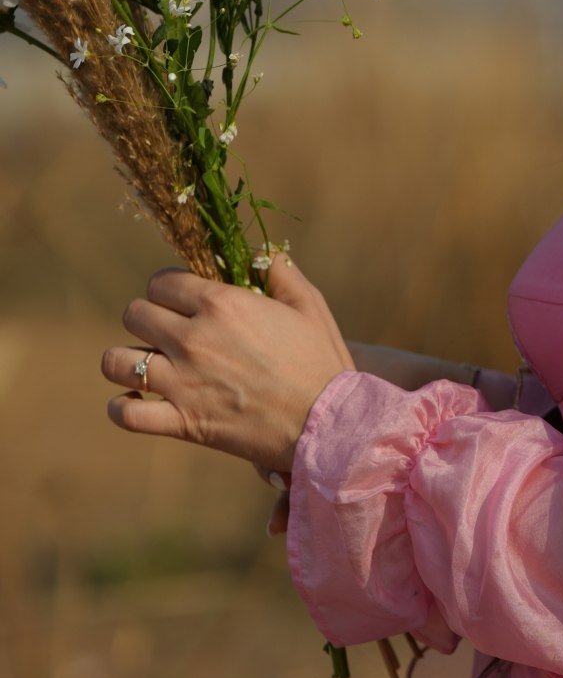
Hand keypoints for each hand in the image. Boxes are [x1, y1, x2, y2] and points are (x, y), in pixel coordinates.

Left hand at [102, 255, 352, 471]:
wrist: (331, 425)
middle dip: (149, 320)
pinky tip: (136, 402)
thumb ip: (281, 272)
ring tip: (147, 367)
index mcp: (222, 304)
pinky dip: (123, 408)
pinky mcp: (183, 422)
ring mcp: (183, 382)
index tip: (183, 302)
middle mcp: (193, 338)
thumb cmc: (324, 364)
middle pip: (134, 313)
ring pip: (116, 360)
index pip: (161, 281)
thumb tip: (261, 252)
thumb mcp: (310, 306)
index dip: (169, 290)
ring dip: (126, 361)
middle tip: (169, 334)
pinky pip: (126, 413)